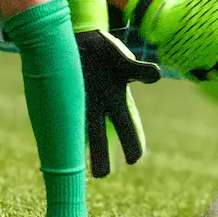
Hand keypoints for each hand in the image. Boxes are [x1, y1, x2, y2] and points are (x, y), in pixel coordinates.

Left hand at [68, 0, 160, 176]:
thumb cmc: (108, 55)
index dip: (132, 143)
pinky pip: (63, 111)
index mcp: (117, 102)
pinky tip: (60, 138)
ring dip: (81, 146)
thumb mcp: (125, 62)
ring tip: (76, 168)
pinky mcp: (67, 92)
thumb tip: (157, 75)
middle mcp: (98, 106)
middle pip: (100, 135)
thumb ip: (140, 71)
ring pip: (82, 128)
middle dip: (100, 154)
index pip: (127, 128)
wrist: (82, 40)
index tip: (134, 158)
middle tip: (99, 176)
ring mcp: (82, 101)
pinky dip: (64, 121)